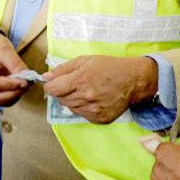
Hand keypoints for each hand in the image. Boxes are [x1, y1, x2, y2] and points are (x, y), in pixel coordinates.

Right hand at [0, 29, 28, 105]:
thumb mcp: (4, 49)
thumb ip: (15, 64)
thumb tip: (27, 77)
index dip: (11, 84)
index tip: (26, 81)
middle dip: (15, 92)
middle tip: (29, 83)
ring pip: (3, 101)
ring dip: (16, 95)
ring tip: (26, 83)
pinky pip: (5, 100)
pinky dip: (14, 95)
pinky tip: (21, 86)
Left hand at [43, 55, 157, 123]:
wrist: (134, 81)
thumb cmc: (110, 67)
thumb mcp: (85, 60)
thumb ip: (63, 69)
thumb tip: (46, 77)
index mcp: (80, 80)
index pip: (52, 89)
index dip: (51, 85)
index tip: (55, 83)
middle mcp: (86, 97)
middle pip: (60, 99)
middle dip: (63, 91)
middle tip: (75, 84)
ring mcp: (93, 110)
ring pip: (70, 108)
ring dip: (73, 100)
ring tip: (86, 91)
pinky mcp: (99, 119)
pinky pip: (82, 115)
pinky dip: (84, 108)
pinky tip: (94, 99)